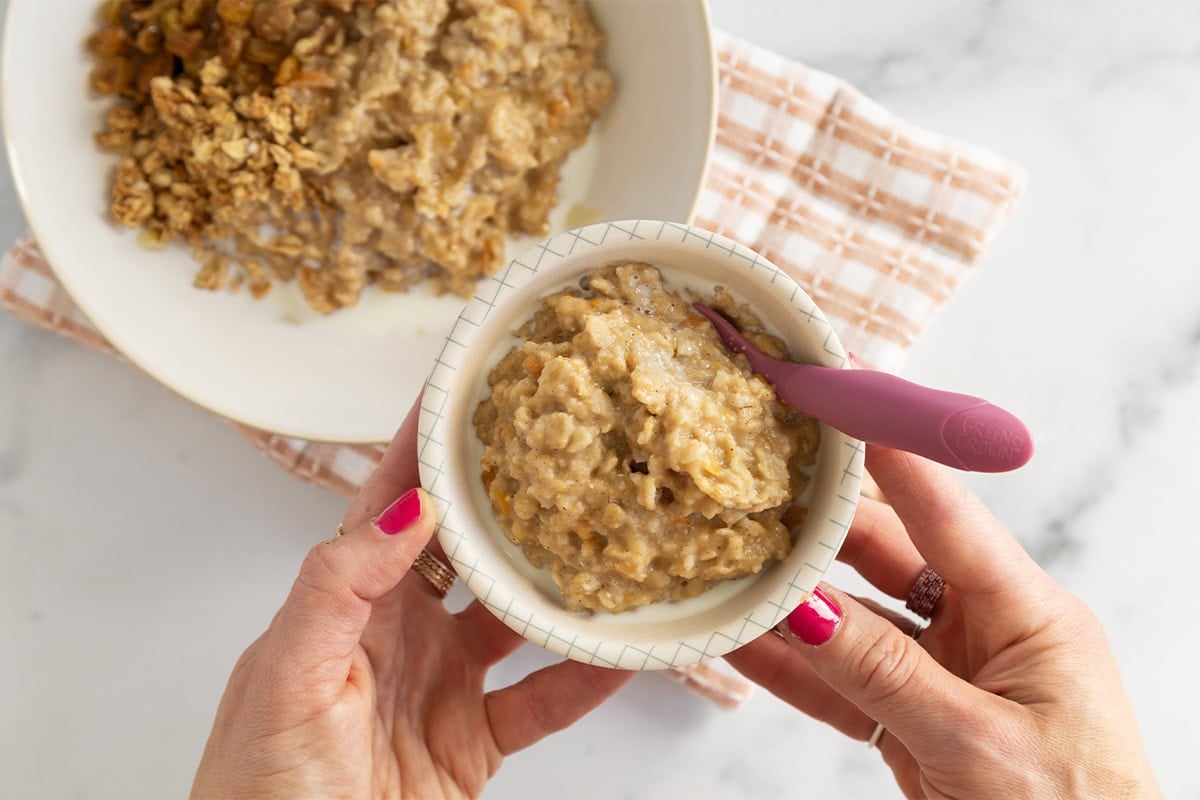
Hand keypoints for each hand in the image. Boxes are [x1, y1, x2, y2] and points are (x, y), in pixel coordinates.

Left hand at [191, 397, 632, 798]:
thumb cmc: (258, 781)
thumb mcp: (287, 670)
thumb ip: (339, 584)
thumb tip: (407, 511)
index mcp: (348, 600)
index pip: (389, 500)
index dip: (422, 445)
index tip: (462, 389)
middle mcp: (402, 629)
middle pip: (466, 547)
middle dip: (507, 500)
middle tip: (560, 450)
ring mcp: (443, 682)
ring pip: (517, 618)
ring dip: (561, 587)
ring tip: (608, 544)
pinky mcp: (473, 739)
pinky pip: (543, 701)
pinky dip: (585, 679)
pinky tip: (620, 653)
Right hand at [727, 445, 1160, 798]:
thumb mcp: (979, 744)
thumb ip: (884, 673)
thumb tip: (804, 608)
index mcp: (1030, 615)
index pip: (948, 512)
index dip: (890, 450)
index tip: (837, 393)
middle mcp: (986, 631)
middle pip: (888, 556)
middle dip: (821, 524)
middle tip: (756, 484)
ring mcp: (946, 676)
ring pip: (854, 618)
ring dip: (793, 600)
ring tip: (730, 561)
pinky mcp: (913, 721)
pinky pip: (842, 681)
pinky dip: (793, 666)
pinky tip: (742, 642)